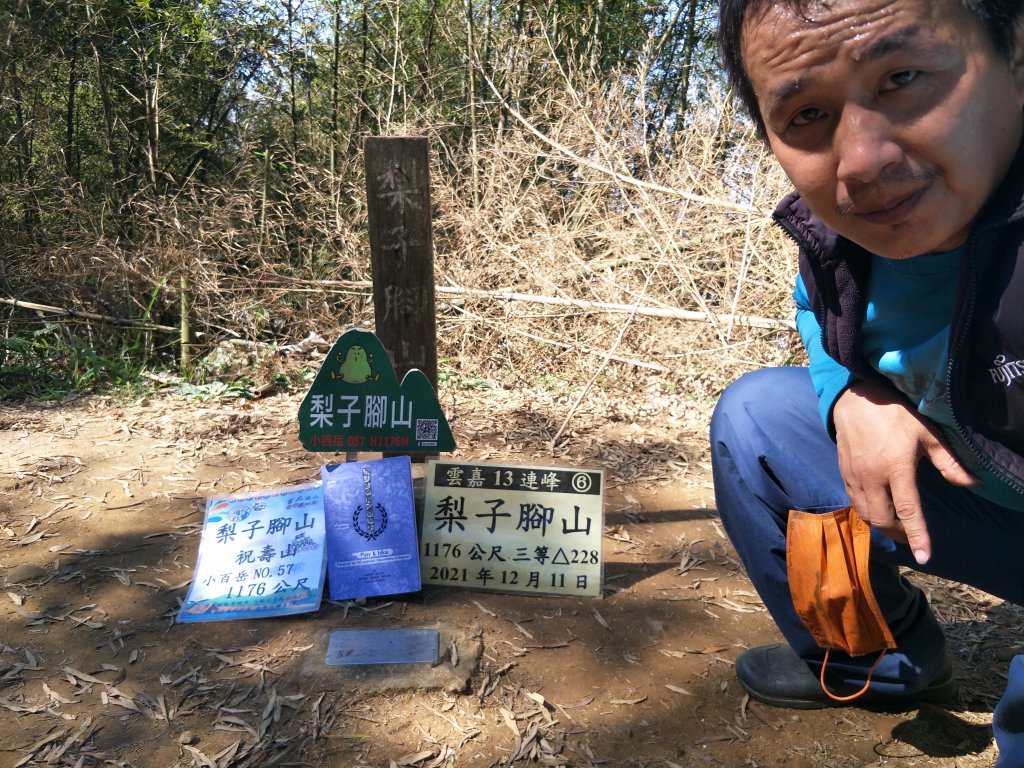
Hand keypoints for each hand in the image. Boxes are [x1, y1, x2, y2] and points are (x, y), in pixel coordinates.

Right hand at [832, 380, 976, 563]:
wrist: (855, 398)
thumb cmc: (896, 413)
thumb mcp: (927, 432)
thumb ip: (948, 461)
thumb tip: (971, 483)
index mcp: (896, 468)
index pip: (908, 511)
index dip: (917, 536)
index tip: (924, 557)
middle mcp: (873, 477)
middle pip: (882, 519)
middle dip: (898, 533)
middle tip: (911, 534)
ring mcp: (855, 476)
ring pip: (866, 513)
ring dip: (881, 524)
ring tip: (895, 524)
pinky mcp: (844, 472)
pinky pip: (855, 501)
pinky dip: (867, 511)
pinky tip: (877, 506)